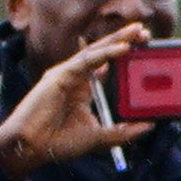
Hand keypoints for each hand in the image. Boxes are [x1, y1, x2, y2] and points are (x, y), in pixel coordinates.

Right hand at [0, 24, 153, 180]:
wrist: (30, 148)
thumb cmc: (58, 143)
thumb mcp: (99, 138)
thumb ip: (123, 132)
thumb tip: (150, 125)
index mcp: (85, 89)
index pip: (108, 66)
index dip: (125, 56)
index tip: (147, 49)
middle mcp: (76, 78)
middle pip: (104, 54)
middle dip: (124, 40)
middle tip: (146, 32)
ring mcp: (67, 74)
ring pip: (96, 51)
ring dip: (118, 40)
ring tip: (138, 31)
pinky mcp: (59, 76)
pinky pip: (87, 61)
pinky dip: (106, 53)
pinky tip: (123, 47)